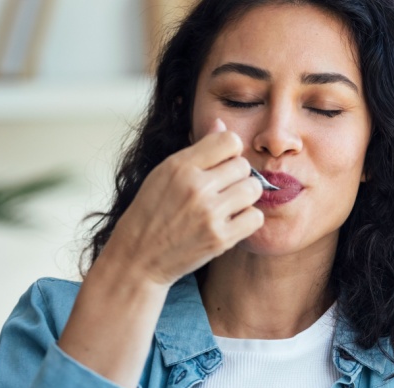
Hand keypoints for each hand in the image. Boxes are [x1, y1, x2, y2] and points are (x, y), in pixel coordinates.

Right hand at [97, 118, 264, 286]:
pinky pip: (255, 217)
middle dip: (237, 177)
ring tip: (228, 206)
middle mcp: (195, 187)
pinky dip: (247, 220)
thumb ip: (197, 151)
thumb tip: (221, 124)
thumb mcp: (164, 174)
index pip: (229, 140)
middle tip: (222, 191)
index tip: (221, 166)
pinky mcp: (220, 238)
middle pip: (244, 166)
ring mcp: (209, 214)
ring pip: (253, 189)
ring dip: (245, 197)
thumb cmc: (151, 213)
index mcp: (180, 166)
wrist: (139, 258)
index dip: (230, 153)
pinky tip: (231, 222)